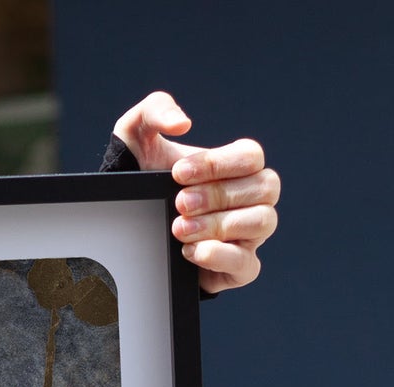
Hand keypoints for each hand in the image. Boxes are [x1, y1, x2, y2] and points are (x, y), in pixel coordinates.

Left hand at [114, 92, 279, 293]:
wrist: (132, 226)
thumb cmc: (144, 176)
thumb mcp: (138, 136)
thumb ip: (156, 110)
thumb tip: (182, 122)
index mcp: (240, 164)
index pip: (250, 156)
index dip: (217, 164)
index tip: (177, 173)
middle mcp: (254, 196)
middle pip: (262, 188)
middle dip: (217, 195)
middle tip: (178, 203)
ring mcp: (251, 233)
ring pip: (260, 222)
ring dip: (219, 225)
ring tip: (180, 229)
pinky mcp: (239, 268)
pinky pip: (246, 264)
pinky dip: (221, 256)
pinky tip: (190, 251)